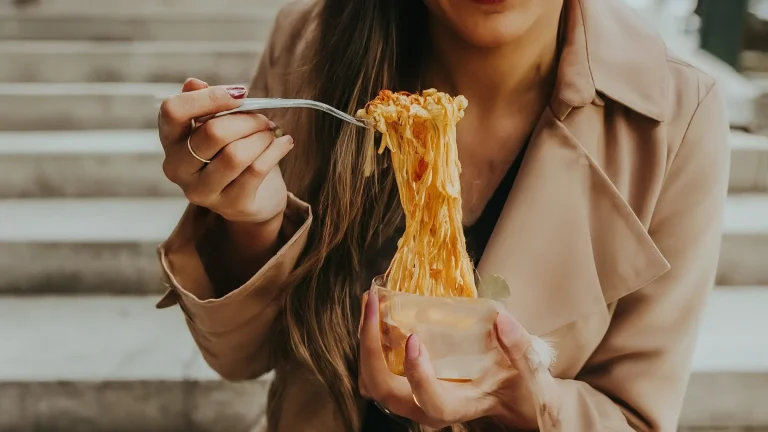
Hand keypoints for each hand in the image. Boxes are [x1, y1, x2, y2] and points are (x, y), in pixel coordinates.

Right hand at [158, 78, 293, 222]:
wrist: (252, 199)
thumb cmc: (230, 152)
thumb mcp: (214, 125)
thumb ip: (203, 104)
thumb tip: (195, 83)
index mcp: (170, 140)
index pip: (173, 110)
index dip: (208, 97)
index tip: (240, 94)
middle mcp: (177, 168)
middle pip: (213, 133)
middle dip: (247, 120)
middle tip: (264, 118)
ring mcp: (201, 191)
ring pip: (235, 154)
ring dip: (261, 137)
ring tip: (272, 132)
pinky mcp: (230, 205)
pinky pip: (256, 171)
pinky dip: (276, 151)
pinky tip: (285, 143)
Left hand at [358, 290, 558, 429]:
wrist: (511, 398)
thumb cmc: (518, 386)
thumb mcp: (528, 368)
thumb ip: (519, 346)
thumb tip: (501, 318)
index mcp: (457, 407)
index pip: (430, 401)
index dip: (417, 374)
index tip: (413, 339)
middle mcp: (426, 408)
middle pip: (384, 390)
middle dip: (371, 348)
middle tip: (374, 305)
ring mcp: (411, 398)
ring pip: (372, 380)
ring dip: (366, 342)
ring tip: (370, 301)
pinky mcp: (405, 383)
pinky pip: (376, 367)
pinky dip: (371, 340)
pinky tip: (377, 309)